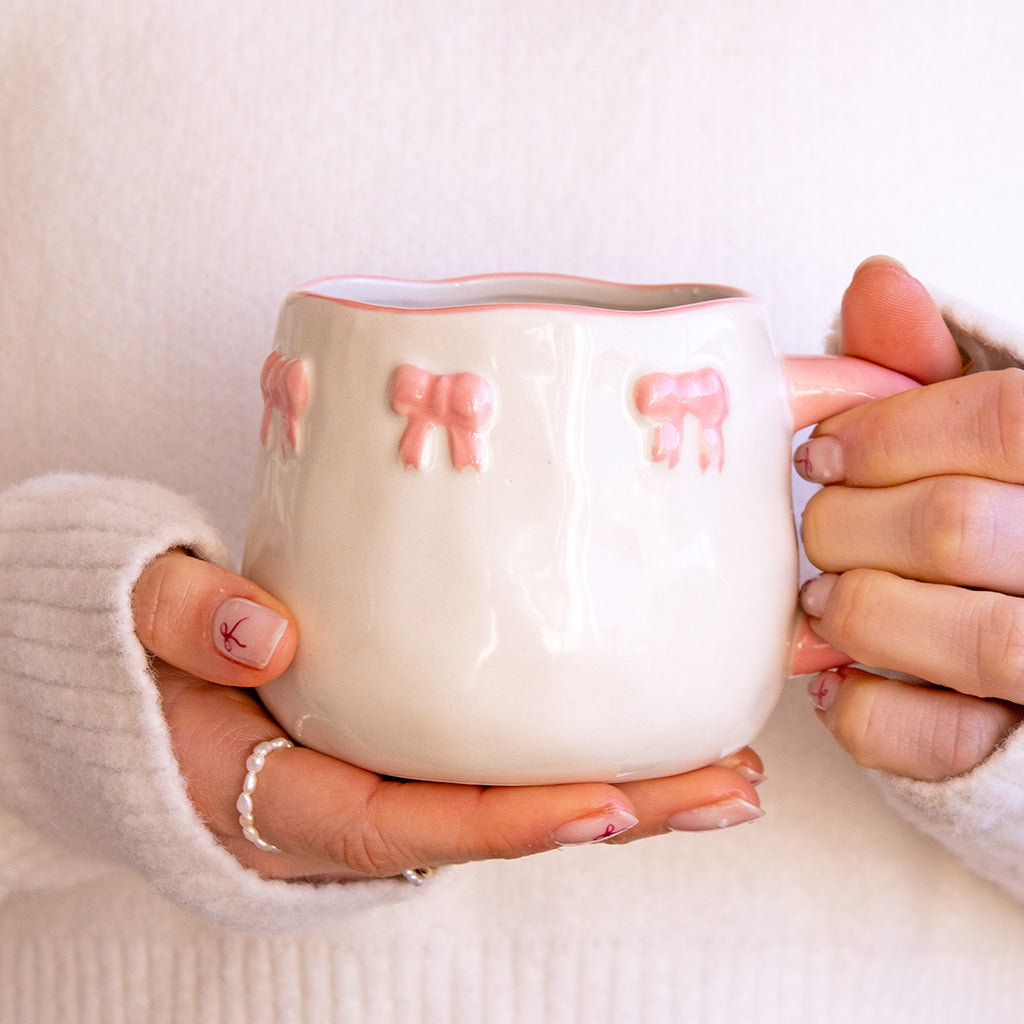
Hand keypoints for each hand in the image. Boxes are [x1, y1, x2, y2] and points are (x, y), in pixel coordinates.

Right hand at [133, 550, 764, 881]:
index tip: (613, 802)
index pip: (415, 826)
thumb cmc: (132, 662)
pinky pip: (498, 755)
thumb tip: (264, 631)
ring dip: (627, 787)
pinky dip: (578, 745)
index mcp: (286, 801)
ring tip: (729, 765)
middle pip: (499, 826)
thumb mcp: (131, 630)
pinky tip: (650, 721)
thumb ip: (179, 622)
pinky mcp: (407, 739)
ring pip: (515, 797)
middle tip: (731, 787)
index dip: (515, 825)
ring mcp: (386, 775)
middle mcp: (353, 805)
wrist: (126, 671)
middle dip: (621, 815)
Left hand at [796, 256, 1023, 780]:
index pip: (1005, 421)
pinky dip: (863, 708)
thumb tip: (875, 280)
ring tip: (825, 597)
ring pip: (964, 638)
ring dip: (857, 610)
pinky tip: (844, 676)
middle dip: (847, 525)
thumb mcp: (990, 436)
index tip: (821, 451)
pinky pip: (938, 739)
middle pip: (955, 526)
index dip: (891, 432)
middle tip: (820, 527)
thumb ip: (938, 369)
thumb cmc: (1008, 521)